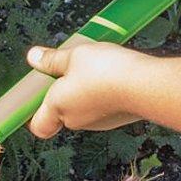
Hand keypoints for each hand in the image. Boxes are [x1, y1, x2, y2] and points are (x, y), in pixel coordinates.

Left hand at [25, 41, 141, 138]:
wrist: (147, 85)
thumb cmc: (107, 71)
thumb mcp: (74, 55)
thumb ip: (52, 59)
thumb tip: (34, 57)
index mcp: (58, 107)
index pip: (38, 126)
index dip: (35, 113)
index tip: (38, 94)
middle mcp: (76, 120)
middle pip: (62, 112)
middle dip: (65, 91)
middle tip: (71, 68)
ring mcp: (99, 122)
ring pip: (85, 107)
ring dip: (87, 90)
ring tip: (97, 67)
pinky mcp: (118, 118)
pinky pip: (105, 106)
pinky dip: (107, 93)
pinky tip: (115, 74)